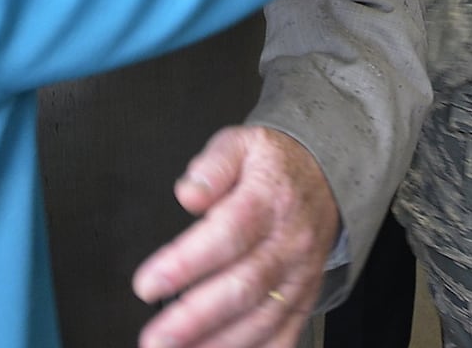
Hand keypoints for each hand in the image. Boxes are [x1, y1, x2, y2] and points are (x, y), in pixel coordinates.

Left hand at [132, 125, 336, 347]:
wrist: (325, 176)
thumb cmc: (272, 165)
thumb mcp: (240, 144)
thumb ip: (212, 167)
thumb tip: (188, 194)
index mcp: (268, 200)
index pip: (226, 235)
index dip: (186, 263)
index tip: (147, 284)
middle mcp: (287, 242)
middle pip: (243, 286)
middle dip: (195, 318)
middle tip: (156, 337)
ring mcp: (299, 275)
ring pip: (262, 319)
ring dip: (219, 343)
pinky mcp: (304, 298)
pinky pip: (284, 335)